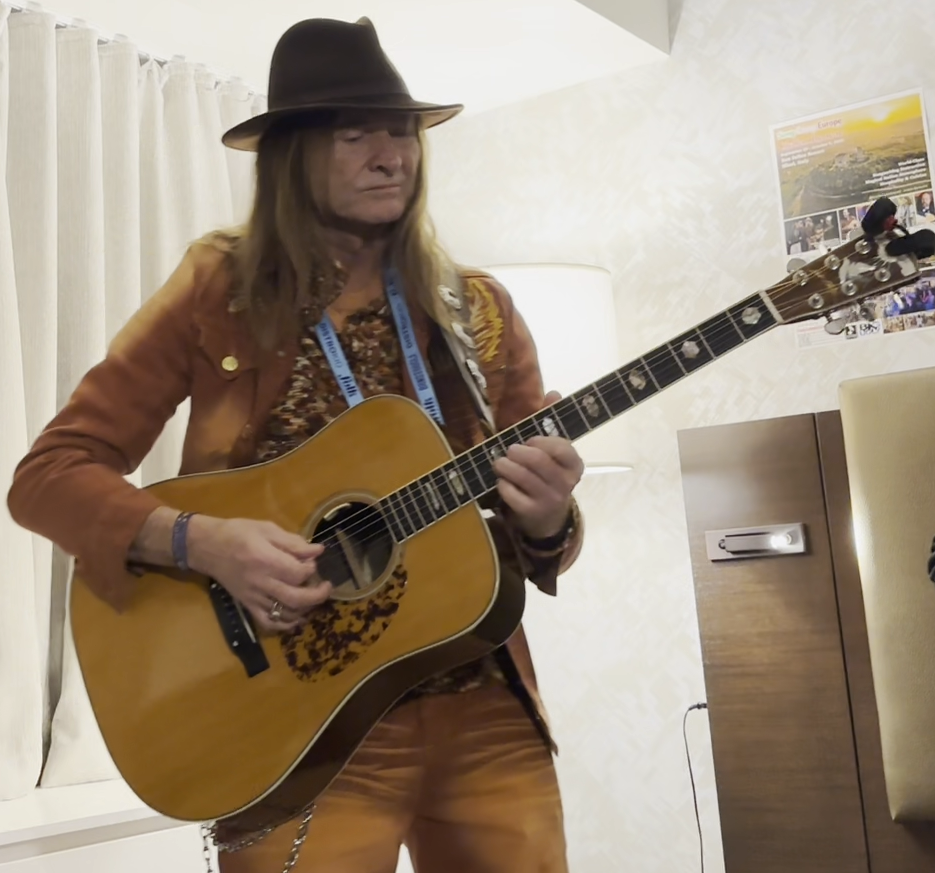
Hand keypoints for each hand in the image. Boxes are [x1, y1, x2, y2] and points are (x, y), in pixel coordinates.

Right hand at [187, 516, 331, 634]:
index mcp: (265, 560)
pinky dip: (285, 624)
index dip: (311, 569)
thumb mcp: (266, 528)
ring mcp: (253, 597)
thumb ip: (293, 542)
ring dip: (305, 610)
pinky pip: (268, 623)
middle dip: (318, 595)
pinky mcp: (247, 605)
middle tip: (327, 586)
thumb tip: (318, 551)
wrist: (206, 547)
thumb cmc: (237, 532)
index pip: (298, 573)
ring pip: (284, 614)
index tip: (312, 561)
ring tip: (314, 599)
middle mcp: (260, 582)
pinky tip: (297, 617)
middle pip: (296, 598)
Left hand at [493, 391, 583, 538]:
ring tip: (500, 462)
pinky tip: (502, 481)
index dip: (540, 440)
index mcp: (574, 465)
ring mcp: (549, 500)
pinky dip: (502, 484)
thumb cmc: (546, 475)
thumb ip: (550, 421)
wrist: (547, 516)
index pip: (561, 447)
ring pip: (522, 476)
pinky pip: (511, 494)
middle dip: (517, 451)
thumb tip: (554, 393)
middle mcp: (565, 484)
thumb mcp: (552, 450)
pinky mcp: (532, 513)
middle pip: (538, 460)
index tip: (529, 440)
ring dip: (505, 465)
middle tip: (509, 449)